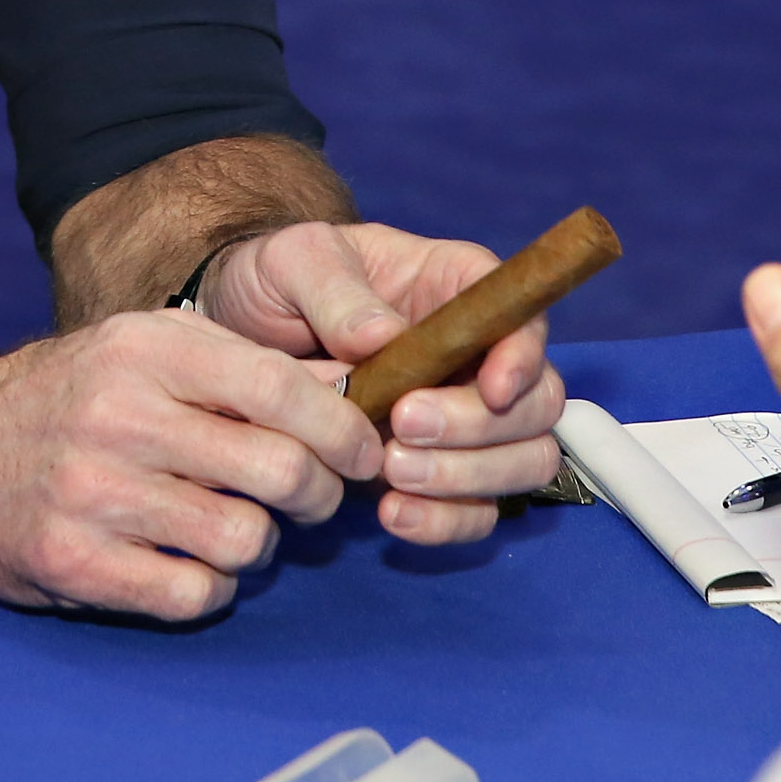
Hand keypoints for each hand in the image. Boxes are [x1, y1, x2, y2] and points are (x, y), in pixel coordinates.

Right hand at [0, 307, 382, 619]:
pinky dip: (209, 585)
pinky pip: (194, 593)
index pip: (278, 387)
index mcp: (146, 349)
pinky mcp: (75, 562)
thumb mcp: (149, 347)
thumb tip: (352, 387)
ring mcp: (94, 492)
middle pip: (278, 470)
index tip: (364, 453)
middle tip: (309, 496)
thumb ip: (246, 364)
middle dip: (316, 493)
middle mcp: (120, 414)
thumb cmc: (73, 393)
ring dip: (259, 543)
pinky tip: (188, 560)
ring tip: (235, 525)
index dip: (342, 428)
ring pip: (244, 539)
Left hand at [209, 221, 565, 544]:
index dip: (523, 358)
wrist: (242, 333)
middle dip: (481, 428)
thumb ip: (336, 292)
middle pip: (538, 403)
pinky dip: (445, 521)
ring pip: (523, 462)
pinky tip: (391, 514)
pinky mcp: (439, 471)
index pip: (525, 319)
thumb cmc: (279, 279)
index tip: (490, 390)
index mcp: (457, 286)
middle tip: (402, 427)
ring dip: (467, 479)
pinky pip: (476, 510)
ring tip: (391, 474)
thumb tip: (383, 338)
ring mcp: (464, 419)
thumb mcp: (293, 260)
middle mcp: (478, 355)